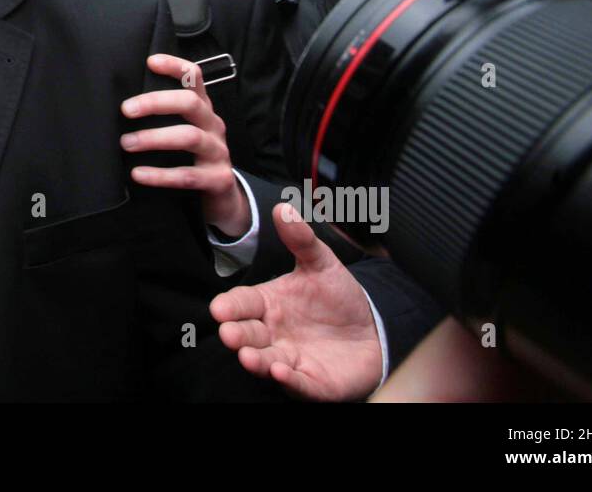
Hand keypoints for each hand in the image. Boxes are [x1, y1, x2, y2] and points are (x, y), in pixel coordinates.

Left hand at [122, 54, 250, 238]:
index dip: (175, 66)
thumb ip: (163, 117)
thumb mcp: (183, 132)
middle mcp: (213, 125)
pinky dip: (160, 175)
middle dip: (155, 102)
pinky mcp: (218, 179)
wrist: (223, 199)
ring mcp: (218, 152)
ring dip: (154, 138)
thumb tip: (120, 106)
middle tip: (125, 110)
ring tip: (126, 143)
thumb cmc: (192, 159)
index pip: (194, 78)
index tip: (150, 61)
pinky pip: (188, 175)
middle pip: (190, 103)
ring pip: (189, 137)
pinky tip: (138, 174)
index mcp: (203, 110)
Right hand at [210, 203, 382, 399]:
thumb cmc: (337, 298)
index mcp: (269, 304)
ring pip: (266, 361)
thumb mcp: (322, 264)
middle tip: (228, 333)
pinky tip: (280, 371)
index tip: (219, 309)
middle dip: (236, 335)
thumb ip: (301, 240)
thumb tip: (283, 207)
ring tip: (247, 357)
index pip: (242, 303)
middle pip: (248, 335)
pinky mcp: (312, 382)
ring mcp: (290, 358)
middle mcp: (274, 333)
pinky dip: (288, 379)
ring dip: (255, 361)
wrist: (372, 330)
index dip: (230, 307)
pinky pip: (298, 383)